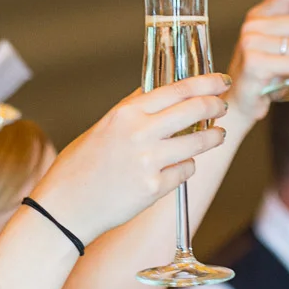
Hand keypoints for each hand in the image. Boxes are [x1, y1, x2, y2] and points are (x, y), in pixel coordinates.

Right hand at [28, 74, 230, 244]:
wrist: (65, 208)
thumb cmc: (79, 167)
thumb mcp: (103, 128)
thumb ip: (132, 111)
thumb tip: (159, 93)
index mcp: (125, 114)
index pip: (177, 89)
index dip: (205, 82)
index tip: (220, 80)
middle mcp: (139, 133)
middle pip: (194, 110)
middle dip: (216, 105)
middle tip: (223, 106)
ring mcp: (148, 162)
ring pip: (198, 142)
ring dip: (213, 137)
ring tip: (217, 135)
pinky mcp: (154, 188)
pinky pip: (185, 170)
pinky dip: (186, 167)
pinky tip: (181, 166)